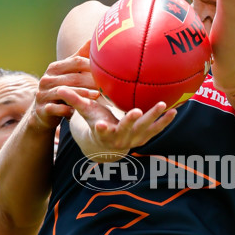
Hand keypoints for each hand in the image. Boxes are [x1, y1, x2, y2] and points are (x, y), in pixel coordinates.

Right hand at [33, 46, 98, 129]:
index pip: (76, 62)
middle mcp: (46, 79)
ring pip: (64, 92)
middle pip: (73, 77)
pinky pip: (55, 108)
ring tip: (97, 96)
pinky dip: (66, 110)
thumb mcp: (68, 73)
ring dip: (82, 94)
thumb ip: (79, 58)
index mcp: (54, 68)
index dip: (92, 65)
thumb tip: (93, 39)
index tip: (106, 71)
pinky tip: (78, 111)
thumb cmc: (61, 89)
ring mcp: (43, 94)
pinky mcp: (42, 109)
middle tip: (106, 85)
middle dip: (91, 81)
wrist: (42, 112)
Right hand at [60, 88, 176, 157]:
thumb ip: (75, 101)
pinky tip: (175, 110)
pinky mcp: (145, 138)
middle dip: (131, 121)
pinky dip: (165, 121)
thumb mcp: (85, 114)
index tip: (102, 124)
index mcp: (104, 132)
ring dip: (154, 119)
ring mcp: (134, 139)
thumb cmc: (95, 123)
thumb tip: (60, 88)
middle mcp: (119, 138)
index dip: (102, 128)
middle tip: (136, 111)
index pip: (101, 131)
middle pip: (126, 130)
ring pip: (145, 130)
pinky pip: (156, 129)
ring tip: (163, 106)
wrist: (107, 147)